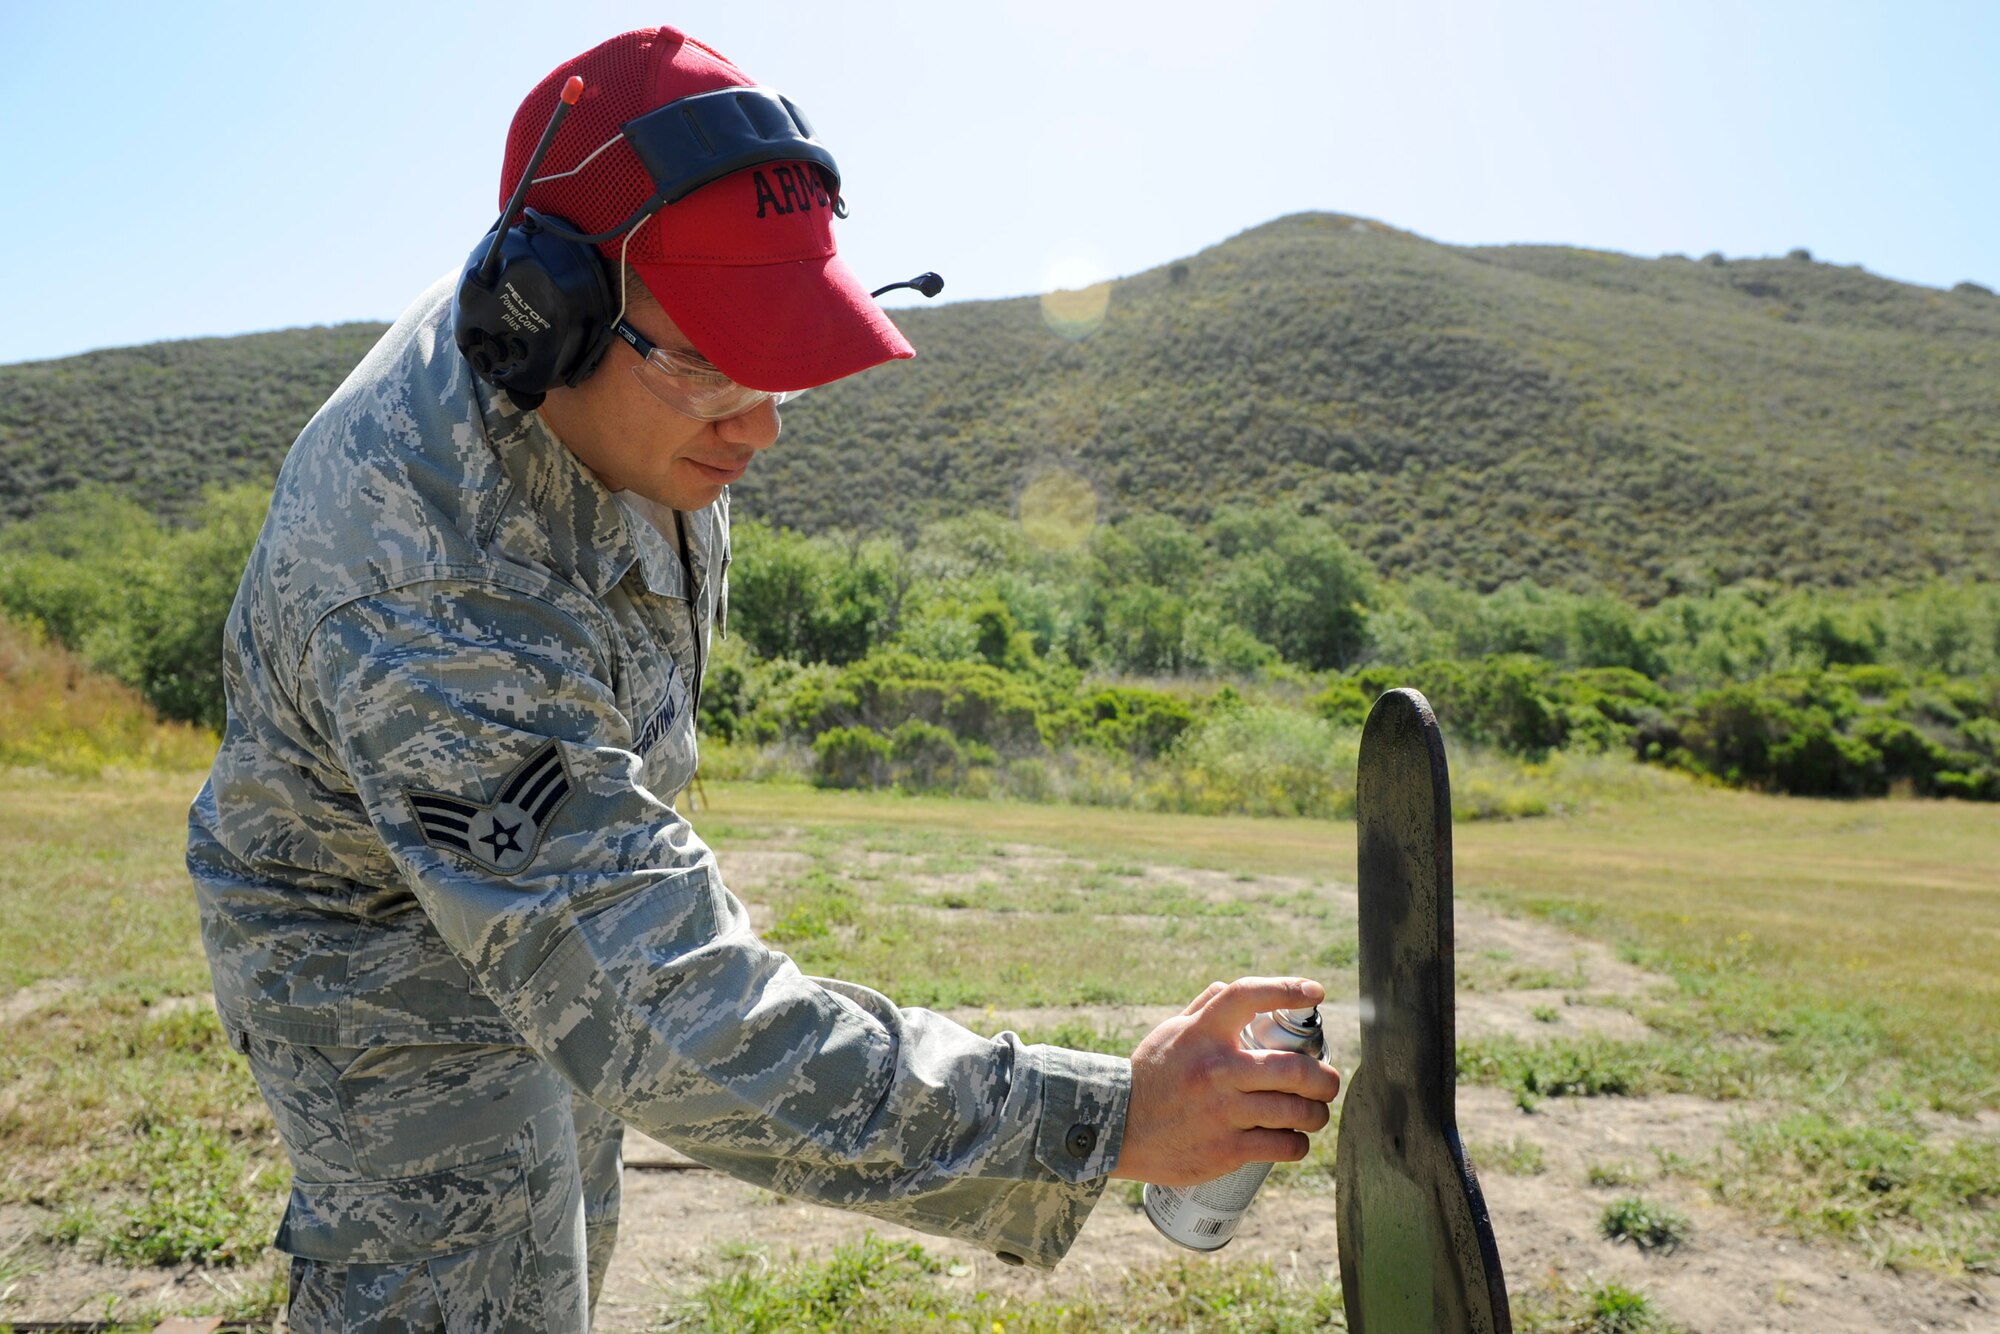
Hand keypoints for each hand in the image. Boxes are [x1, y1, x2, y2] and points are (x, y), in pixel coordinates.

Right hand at [1110, 976, 1341, 1184]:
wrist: (1114, 1129)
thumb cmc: (1148, 1077)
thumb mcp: (1170, 1034)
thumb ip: (1203, 1009)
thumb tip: (1228, 988)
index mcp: (1202, 1033)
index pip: (1248, 996)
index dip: (1287, 989)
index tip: (1316, 992)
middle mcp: (1216, 1069)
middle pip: (1294, 1068)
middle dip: (1325, 1078)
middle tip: (1328, 1082)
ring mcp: (1222, 1112)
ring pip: (1296, 1111)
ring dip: (1316, 1114)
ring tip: (1315, 1114)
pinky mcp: (1225, 1149)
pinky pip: (1282, 1145)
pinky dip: (1298, 1144)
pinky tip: (1295, 1140)